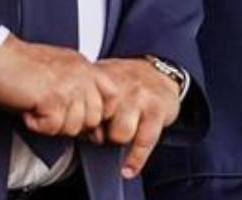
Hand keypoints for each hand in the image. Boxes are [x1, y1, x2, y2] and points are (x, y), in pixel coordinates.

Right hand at [0, 35, 116, 137]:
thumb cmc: (21, 66)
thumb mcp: (59, 73)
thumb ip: (78, 91)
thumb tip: (91, 127)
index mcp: (84, 66)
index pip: (113, 95)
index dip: (100, 114)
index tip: (83, 121)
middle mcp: (81, 73)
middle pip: (94, 117)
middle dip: (72, 124)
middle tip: (50, 114)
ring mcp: (68, 85)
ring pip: (74, 126)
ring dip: (53, 125)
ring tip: (37, 109)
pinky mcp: (52, 97)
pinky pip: (53, 127)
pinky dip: (37, 125)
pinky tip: (28, 110)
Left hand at [89, 58, 181, 179]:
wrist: (160, 72)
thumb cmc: (126, 84)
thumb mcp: (104, 85)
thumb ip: (90, 104)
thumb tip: (81, 132)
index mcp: (102, 79)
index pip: (83, 108)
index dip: (81, 123)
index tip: (82, 128)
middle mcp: (120, 86)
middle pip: (98, 121)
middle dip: (99, 131)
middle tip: (105, 129)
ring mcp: (139, 97)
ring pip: (121, 133)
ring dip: (119, 140)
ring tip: (122, 134)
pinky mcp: (157, 109)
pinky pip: (144, 141)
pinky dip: (135, 160)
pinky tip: (128, 169)